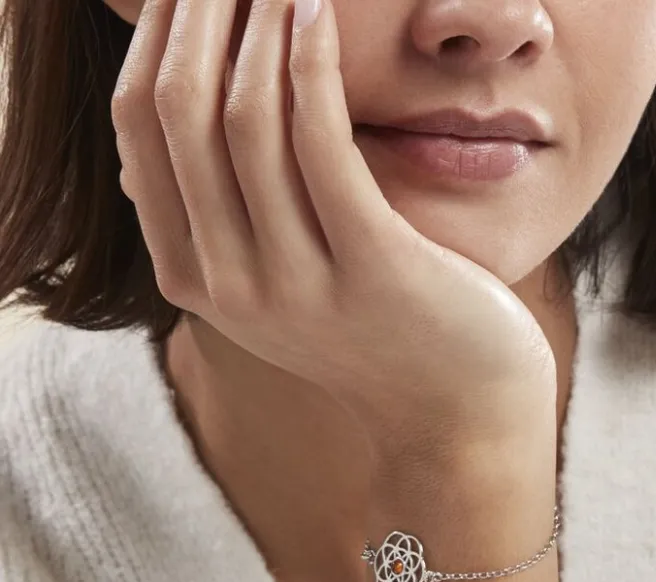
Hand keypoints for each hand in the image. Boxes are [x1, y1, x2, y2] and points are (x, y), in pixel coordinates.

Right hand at [112, 0, 556, 457]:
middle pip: (177, 112)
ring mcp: (295, 284)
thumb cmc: (378, 330)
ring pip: (242, 117)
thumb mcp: (277, 282)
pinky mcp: (371, 267)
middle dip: (192, 11)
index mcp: (194, 279)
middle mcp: (230, 286)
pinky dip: (312, 62)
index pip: (138, 130)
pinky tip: (316, 10)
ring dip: (250, 19)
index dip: (152, 37)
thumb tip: (144, 148)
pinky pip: (321, 140)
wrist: (456, 407)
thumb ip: (217, 220)